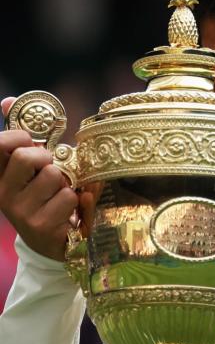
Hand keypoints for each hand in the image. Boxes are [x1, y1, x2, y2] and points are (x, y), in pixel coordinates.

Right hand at [0, 97, 77, 260]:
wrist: (51, 243)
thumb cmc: (43, 196)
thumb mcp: (31, 168)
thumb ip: (22, 137)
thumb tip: (7, 101)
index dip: (19, 136)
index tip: (31, 142)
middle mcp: (3, 194)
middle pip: (29, 156)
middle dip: (48, 159)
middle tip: (51, 172)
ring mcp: (20, 212)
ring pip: (55, 177)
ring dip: (67, 184)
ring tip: (61, 195)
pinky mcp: (41, 226)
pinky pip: (70, 197)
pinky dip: (78, 201)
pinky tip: (70, 212)